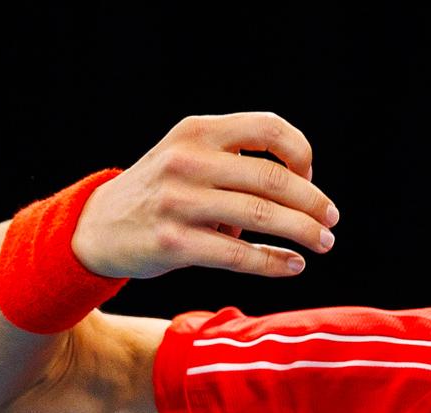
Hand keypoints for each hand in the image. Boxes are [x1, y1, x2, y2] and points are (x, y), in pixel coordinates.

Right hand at [71, 112, 338, 279]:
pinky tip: (294, 265)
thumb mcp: (189, 156)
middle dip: (313, 202)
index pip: (269, 128)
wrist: (98, 228)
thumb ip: (236, 160)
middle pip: (274, 179)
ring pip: (262, 215)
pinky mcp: (173, 243)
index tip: (309, 179)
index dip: (301, 154)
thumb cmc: (160, 193)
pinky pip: (239, 255)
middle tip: (331, 221)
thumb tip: (303, 189)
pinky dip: (275, 262)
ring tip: (324, 244)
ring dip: (304, 232)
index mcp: (197, 131)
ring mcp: (178, 202)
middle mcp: (188, 160)